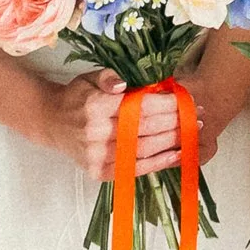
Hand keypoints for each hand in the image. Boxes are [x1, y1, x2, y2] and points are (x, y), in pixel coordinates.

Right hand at [45, 73, 181, 181]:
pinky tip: (176, 154)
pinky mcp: (99, 171)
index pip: (139, 106)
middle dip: (175, 122)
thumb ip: (108, 78)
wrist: (51, 122)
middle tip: (197, 116)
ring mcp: (97, 155)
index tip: (186, 100)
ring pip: (144, 150)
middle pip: (146, 128)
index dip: (166, 104)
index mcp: (95, 106)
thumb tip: (124, 85)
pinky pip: (135, 168)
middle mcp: (96, 133)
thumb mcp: (89, 78)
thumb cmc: (77, 97)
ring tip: (192, 133)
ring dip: (172, 142)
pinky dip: (158, 163)